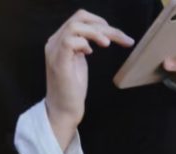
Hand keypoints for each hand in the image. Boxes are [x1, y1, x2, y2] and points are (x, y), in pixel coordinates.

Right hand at [44, 9, 134, 146]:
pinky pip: (70, 41)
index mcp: (60, 40)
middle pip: (80, 18)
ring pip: (75, 26)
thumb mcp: (80, 63)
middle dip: (103, 25)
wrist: (64, 112)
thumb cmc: (72, 91)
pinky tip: (92, 52)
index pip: (80, 20)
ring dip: (96, 32)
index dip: (99, 22)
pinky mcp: (58, 62)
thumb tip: (100, 35)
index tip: (116, 33)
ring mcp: (54, 51)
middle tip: (121, 37)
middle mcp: (54, 42)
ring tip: (108, 44)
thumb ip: (84, 47)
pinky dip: (85, 43)